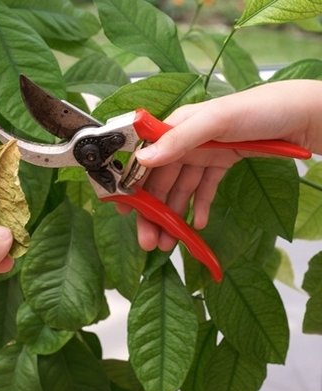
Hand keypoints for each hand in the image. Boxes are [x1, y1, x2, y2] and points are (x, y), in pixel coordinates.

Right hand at [132, 79, 321, 250]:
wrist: (301, 115)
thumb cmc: (258, 110)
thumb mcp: (216, 120)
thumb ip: (179, 139)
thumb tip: (143, 160)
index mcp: (177, 126)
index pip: (146, 159)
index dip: (132, 185)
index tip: (124, 211)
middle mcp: (186, 141)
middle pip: (161, 181)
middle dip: (152, 212)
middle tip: (148, 241)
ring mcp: (204, 154)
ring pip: (180, 189)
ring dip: (172, 216)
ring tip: (167, 243)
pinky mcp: (222, 164)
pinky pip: (205, 189)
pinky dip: (199, 206)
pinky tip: (196, 224)